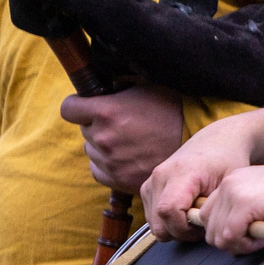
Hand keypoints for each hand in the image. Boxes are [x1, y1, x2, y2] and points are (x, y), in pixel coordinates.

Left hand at [61, 85, 183, 194]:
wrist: (195, 143)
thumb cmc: (172, 111)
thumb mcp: (145, 86)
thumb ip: (118, 85)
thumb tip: (104, 84)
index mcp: (106, 111)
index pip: (68, 109)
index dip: (78, 106)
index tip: (87, 107)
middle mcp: (103, 137)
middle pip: (84, 129)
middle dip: (97, 125)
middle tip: (122, 124)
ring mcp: (109, 161)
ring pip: (91, 150)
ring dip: (103, 145)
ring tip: (130, 141)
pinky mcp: (117, 180)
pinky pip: (98, 170)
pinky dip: (108, 164)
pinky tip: (128, 157)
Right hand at [144, 116, 263, 240]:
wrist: (216, 143)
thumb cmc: (226, 162)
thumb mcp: (229, 183)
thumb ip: (215, 207)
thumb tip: (207, 230)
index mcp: (181, 172)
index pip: (168, 210)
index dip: (184, 228)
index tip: (202, 227)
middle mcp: (160, 176)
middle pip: (158, 223)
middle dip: (180, 232)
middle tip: (200, 226)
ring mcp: (150, 182)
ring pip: (154, 224)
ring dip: (174, 229)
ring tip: (194, 217)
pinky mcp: (148, 188)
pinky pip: (153, 219)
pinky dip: (168, 222)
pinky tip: (185, 213)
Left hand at [197, 157, 263, 253]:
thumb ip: (246, 216)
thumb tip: (231, 240)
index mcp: (233, 181)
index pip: (208, 215)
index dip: (227, 232)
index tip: (251, 234)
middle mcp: (229, 184)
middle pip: (209, 228)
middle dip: (231, 242)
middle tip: (258, 240)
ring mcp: (235, 192)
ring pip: (217, 236)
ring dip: (240, 245)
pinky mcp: (245, 203)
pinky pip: (231, 236)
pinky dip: (247, 245)